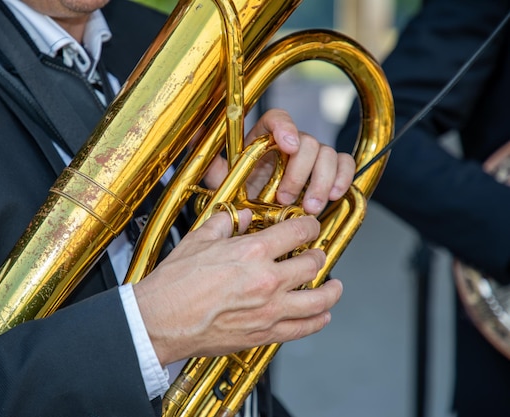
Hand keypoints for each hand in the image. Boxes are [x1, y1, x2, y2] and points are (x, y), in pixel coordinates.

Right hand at [133, 209, 342, 366]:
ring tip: (334, 287)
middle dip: (320, 256)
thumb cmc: (175, 284)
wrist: (160, 321)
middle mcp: (267, 280)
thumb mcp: (198, 241)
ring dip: (331, 291)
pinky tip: (321, 315)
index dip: (310, 227)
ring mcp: (269, 310)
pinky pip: (303, 328)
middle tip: (318, 254)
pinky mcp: (264, 334)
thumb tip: (240, 217)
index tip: (311, 227)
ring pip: (318, 300)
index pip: (298, 233)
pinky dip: (318, 321)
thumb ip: (225, 225)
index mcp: (252, 252)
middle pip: (313, 264)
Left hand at [203, 109, 354, 214]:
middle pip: (307, 141)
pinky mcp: (327, 171)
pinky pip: (344, 164)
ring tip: (310, 207)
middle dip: (299, 172)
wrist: (258, 213)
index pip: (278, 118)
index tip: (287, 145)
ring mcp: (311, 157)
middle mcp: (290, 143)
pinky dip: (343, 178)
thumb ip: (212, 162)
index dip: (285, 127)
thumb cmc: (243, 193)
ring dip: (321, 181)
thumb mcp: (223, 180)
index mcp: (264, 138)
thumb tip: (192, 135)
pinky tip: (333, 195)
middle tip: (287, 198)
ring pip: (328, 154)